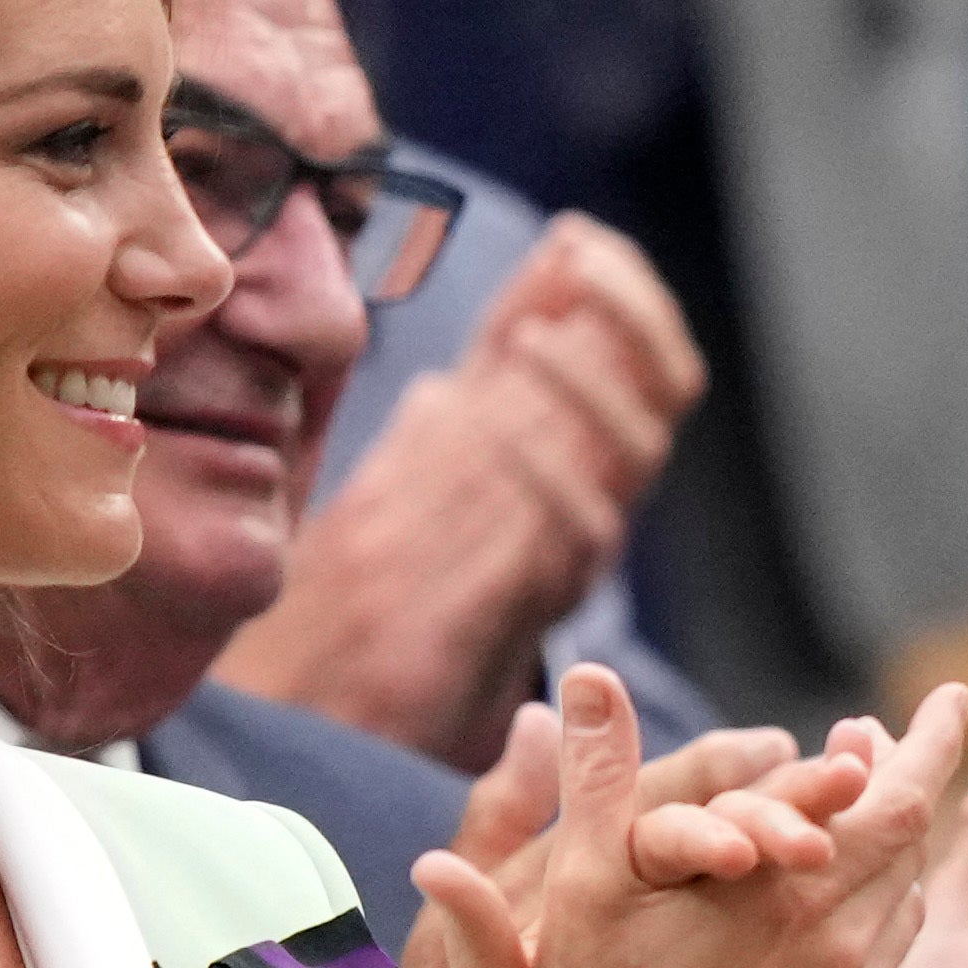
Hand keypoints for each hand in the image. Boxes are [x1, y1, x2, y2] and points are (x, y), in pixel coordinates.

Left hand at [225, 215, 705, 758]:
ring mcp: (552, 562)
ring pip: (628, 457)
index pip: (610, 366)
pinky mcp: (517, 615)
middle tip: (581, 264)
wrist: (313, 729)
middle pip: (654, 397)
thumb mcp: (383, 509)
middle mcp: (568, 511)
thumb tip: (448, 386)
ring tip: (538, 335)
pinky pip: (571, 536)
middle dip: (631, 318)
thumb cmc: (343, 623)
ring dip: (591, 387)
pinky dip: (547, 470)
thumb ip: (426, 451)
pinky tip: (503, 420)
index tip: (574, 238)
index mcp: (537, 475)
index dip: (611, 297)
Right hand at [427, 674, 967, 967]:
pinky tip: (850, 909)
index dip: (929, 740)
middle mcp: (840, 952)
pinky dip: (878, 924)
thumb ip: (598, 775)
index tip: (951, 698)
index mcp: (789, 896)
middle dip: (913, 783)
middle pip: (914, 846)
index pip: (897, 796)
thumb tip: (589, 676)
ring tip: (871, 813)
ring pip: (907, 909)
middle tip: (900, 739)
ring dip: (896, 854)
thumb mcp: (581, 888)